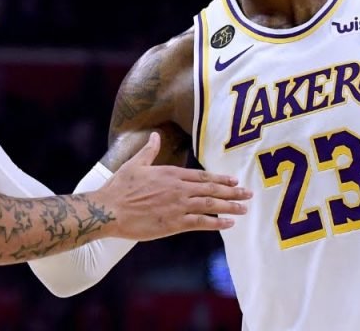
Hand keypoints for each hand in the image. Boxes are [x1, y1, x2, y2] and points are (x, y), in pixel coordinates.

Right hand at [94, 132, 251, 240]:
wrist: (110, 210)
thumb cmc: (120, 187)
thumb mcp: (135, 164)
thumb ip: (149, 150)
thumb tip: (155, 135)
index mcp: (170, 174)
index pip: (201, 176)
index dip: (220, 178)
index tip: (234, 180)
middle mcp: (178, 189)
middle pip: (211, 189)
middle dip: (232, 192)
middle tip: (249, 194)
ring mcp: (178, 206)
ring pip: (211, 205)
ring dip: (230, 206)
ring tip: (244, 208)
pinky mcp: (174, 223)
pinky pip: (201, 222)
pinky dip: (217, 222)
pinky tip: (229, 223)